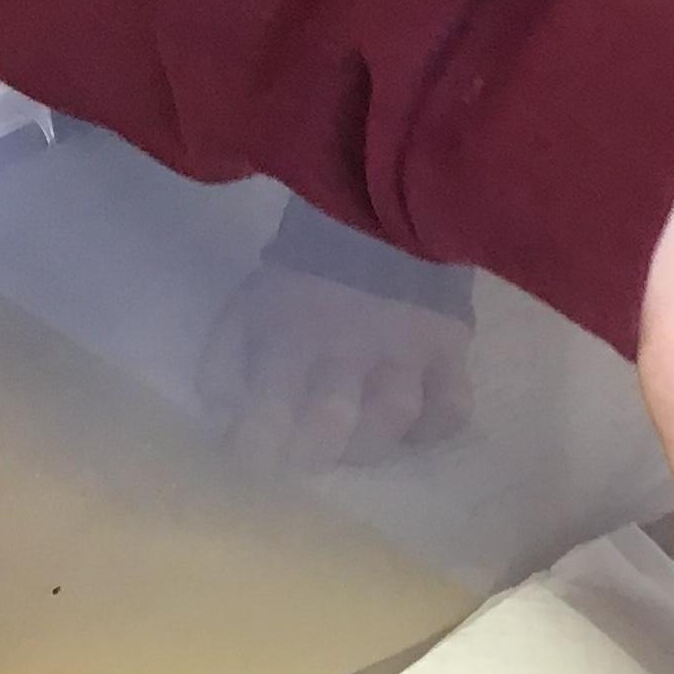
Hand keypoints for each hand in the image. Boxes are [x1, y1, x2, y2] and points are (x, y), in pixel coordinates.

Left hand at [196, 263, 471, 469]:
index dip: (257, 451)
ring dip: (371, 442)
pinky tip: (415, 428)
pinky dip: (434, 428)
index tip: (254, 464)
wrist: (377, 209)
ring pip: (393, 416)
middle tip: (308, 456)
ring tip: (358, 441)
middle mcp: (346, 344)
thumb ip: (228, 362)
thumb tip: (221, 421)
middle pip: (330, 421)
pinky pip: (451, 406)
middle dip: (313, 454)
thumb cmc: (304, 271)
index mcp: (287, 332)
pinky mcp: (449, 346)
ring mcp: (402, 347)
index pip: (266, 410)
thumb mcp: (250, 305)